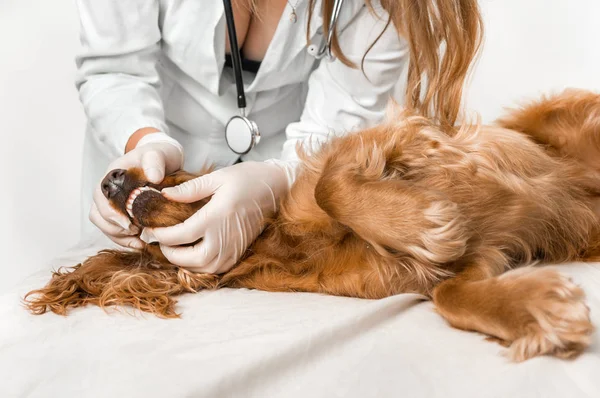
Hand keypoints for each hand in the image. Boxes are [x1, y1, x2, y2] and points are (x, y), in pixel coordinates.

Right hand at [89, 132, 183, 248]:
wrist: (164, 159)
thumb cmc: (160, 155)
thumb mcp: (160, 154)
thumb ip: (155, 161)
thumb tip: (154, 177)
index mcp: (112, 174)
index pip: (101, 196)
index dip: (111, 213)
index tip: (129, 224)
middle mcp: (107, 189)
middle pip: (98, 214)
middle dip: (115, 228)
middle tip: (137, 232)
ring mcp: (112, 202)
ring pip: (104, 225)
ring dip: (119, 237)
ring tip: (139, 241)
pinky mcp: (121, 212)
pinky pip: (115, 230)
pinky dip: (125, 240)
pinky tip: (141, 243)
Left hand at [140, 160, 294, 272]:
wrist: (278, 189)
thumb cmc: (249, 179)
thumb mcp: (218, 177)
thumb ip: (190, 189)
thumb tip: (164, 195)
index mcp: (217, 216)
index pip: (181, 235)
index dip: (162, 234)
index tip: (151, 228)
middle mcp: (225, 237)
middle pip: (190, 258)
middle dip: (170, 253)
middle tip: (160, 240)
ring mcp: (234, 248)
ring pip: (203, 268)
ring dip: (184, 263)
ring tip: (174, 248)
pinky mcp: (239, 252)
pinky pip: (216, 269)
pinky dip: (201, 267)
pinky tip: (193, 254)